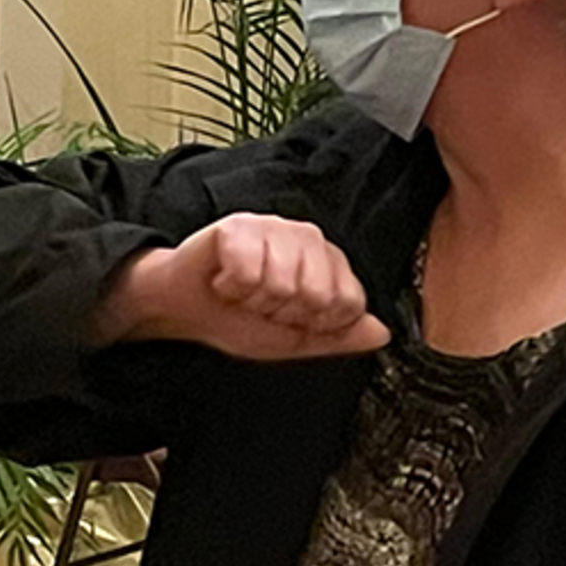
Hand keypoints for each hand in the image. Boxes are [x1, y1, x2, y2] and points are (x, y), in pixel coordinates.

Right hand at [94, 213, 391, 359]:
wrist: (184, 309)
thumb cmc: (238, 318)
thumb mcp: (294, 340)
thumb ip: (339, 336)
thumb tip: (381, 332)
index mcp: (328, 262)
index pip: (348, 303)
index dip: (315, 323)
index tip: (290, 318)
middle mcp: (307, 238)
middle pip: (317, 295)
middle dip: (282, 314)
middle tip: (261, 304)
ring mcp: (274, 226)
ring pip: (283, 284)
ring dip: (253, 301)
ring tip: (242, 292)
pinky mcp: (239, 225)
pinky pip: (249, 272)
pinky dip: (231, 287)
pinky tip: (224, 279)